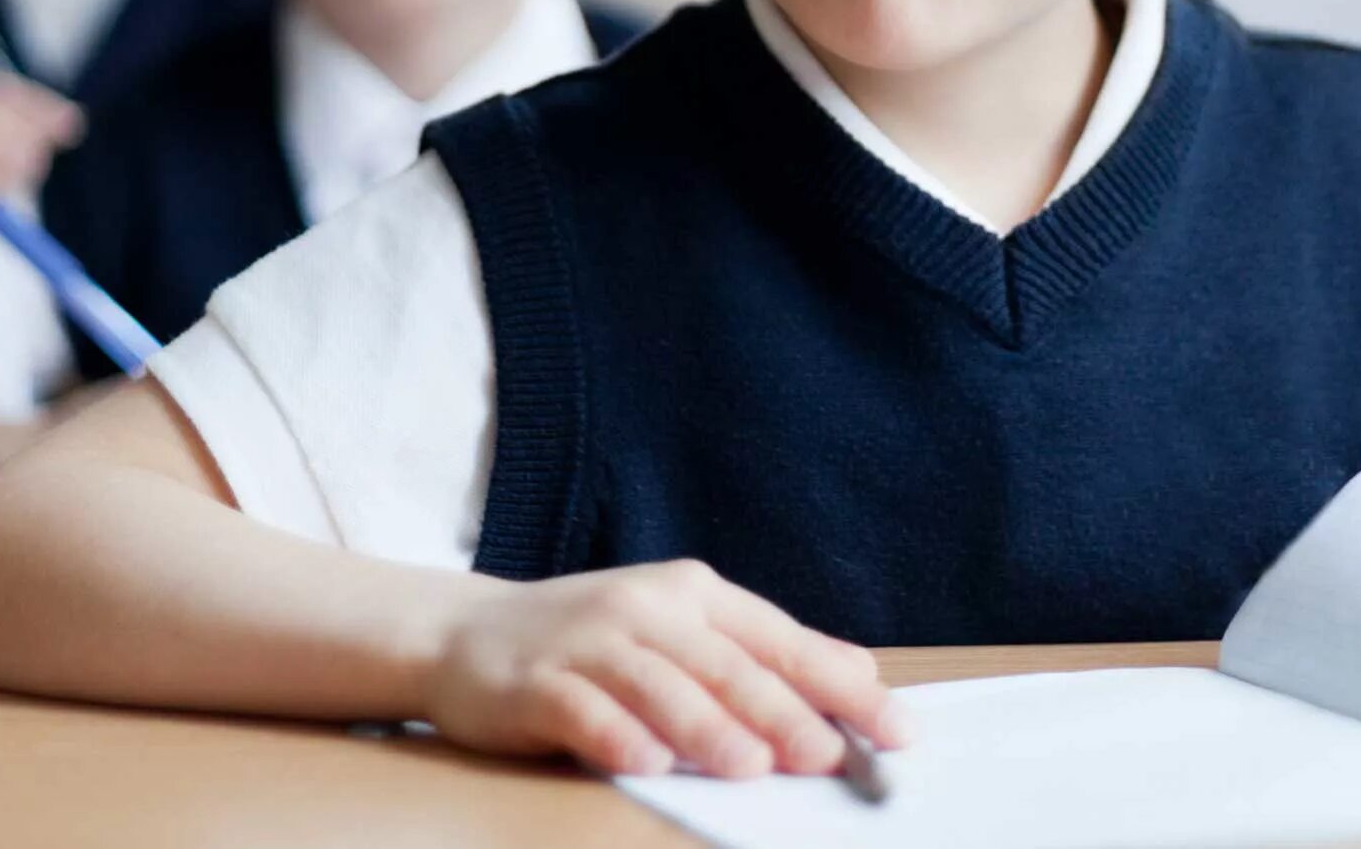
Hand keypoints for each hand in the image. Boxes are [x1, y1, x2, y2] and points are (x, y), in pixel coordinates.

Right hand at [422, 559, 907, 779]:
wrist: (465, 632)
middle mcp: (643, 608)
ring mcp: (586, 642)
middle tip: (825, 756)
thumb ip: (759, 655)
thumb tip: (859, 677)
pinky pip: (582, 710)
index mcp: (690, 594)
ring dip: (704, 726)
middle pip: (723, 664)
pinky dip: (617, 735)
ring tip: (749, 766)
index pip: (778, 639)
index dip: (836, 684)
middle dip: (779, 711)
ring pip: (657, 685)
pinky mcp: (536, 681)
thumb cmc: (591, 643)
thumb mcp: (679, 630)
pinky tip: (647, 763)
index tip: (895, 729)